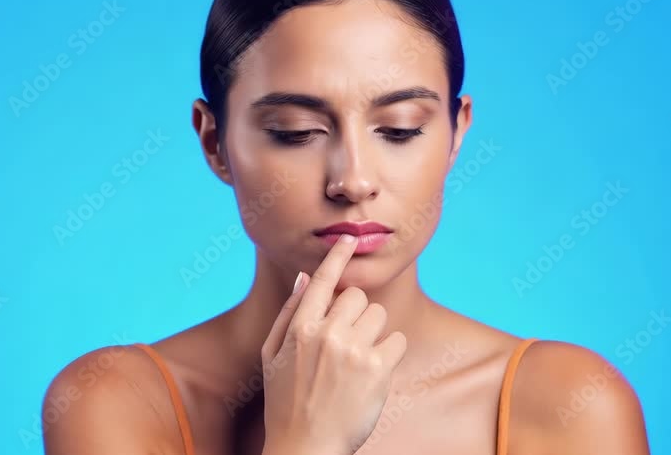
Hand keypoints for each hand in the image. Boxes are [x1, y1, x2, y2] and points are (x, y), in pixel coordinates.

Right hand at [260, 235, 407, 454]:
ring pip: (380, 315)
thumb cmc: (286, 402)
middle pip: (358, 297)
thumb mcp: (273, 356)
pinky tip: (373, 375)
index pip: (324, 281)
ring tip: (358, 363)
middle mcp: (326, 334)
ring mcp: (353, 351)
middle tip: (347, 343)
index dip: (338, 256)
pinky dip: (391, 354)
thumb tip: (307, 277)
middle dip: (357, 314)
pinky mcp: (377, 369)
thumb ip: (289, 313)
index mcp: (299, 328)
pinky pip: (398, 340)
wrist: (305, 448)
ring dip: (374, 333)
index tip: (349, 237)